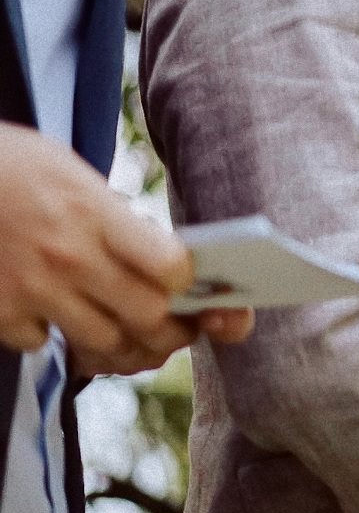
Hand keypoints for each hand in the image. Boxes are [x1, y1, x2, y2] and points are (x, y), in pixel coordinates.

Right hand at [0, 123, 230, 373]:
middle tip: (176, 327)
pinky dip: (50, 337)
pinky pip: (41, 344)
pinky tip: (49, 314)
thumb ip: (117, 220)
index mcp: (93, 212)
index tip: (187, 283)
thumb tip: (167, 263)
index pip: (169, 266)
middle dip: (171, 328)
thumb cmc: (11, 168)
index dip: (188, 283)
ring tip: (125, 331)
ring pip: (104, 341)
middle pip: (147, 316)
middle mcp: (67, 255)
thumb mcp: (73, 175)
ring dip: (120, 342)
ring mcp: (30, 287)